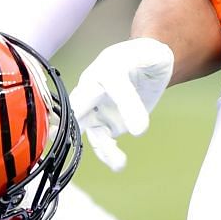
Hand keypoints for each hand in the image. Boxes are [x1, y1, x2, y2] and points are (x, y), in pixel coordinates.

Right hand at [69, 38, 174, 170]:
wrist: (147, 62)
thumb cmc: (147, 56)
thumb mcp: (153, 59)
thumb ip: (143, 88)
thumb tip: (138, 130)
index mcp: (104, 69)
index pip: (109, 84)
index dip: (121, 102)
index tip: (140, 127)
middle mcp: (92, 88)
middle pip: (79, 108)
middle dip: (72, 125)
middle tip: (67, 140)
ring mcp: (97, 108)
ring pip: (90, 130)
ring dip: (102, 148)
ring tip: (119, 164)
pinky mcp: (105, 122)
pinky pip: (101, 140)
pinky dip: (107, 152)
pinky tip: (118, 162)